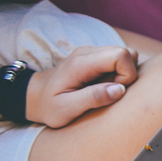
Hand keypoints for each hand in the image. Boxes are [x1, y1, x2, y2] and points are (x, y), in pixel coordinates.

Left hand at [25, 46, 139, 127]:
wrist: (34, 96)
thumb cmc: (49, 106)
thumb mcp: (66, 109)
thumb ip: (93, 98)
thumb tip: (120, 89)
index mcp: (82, 63)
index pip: (120, 55)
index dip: (127, 75)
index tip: (114, 91)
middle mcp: (88, 52)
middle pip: (127, 53)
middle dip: (127, 75)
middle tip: (109, 91)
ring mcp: (91, 52)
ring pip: (126, 55)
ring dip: (124, 74)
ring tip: (105, 88)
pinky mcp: (95, 57)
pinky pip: (119, 60)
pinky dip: (118, 73)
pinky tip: (103, 84)